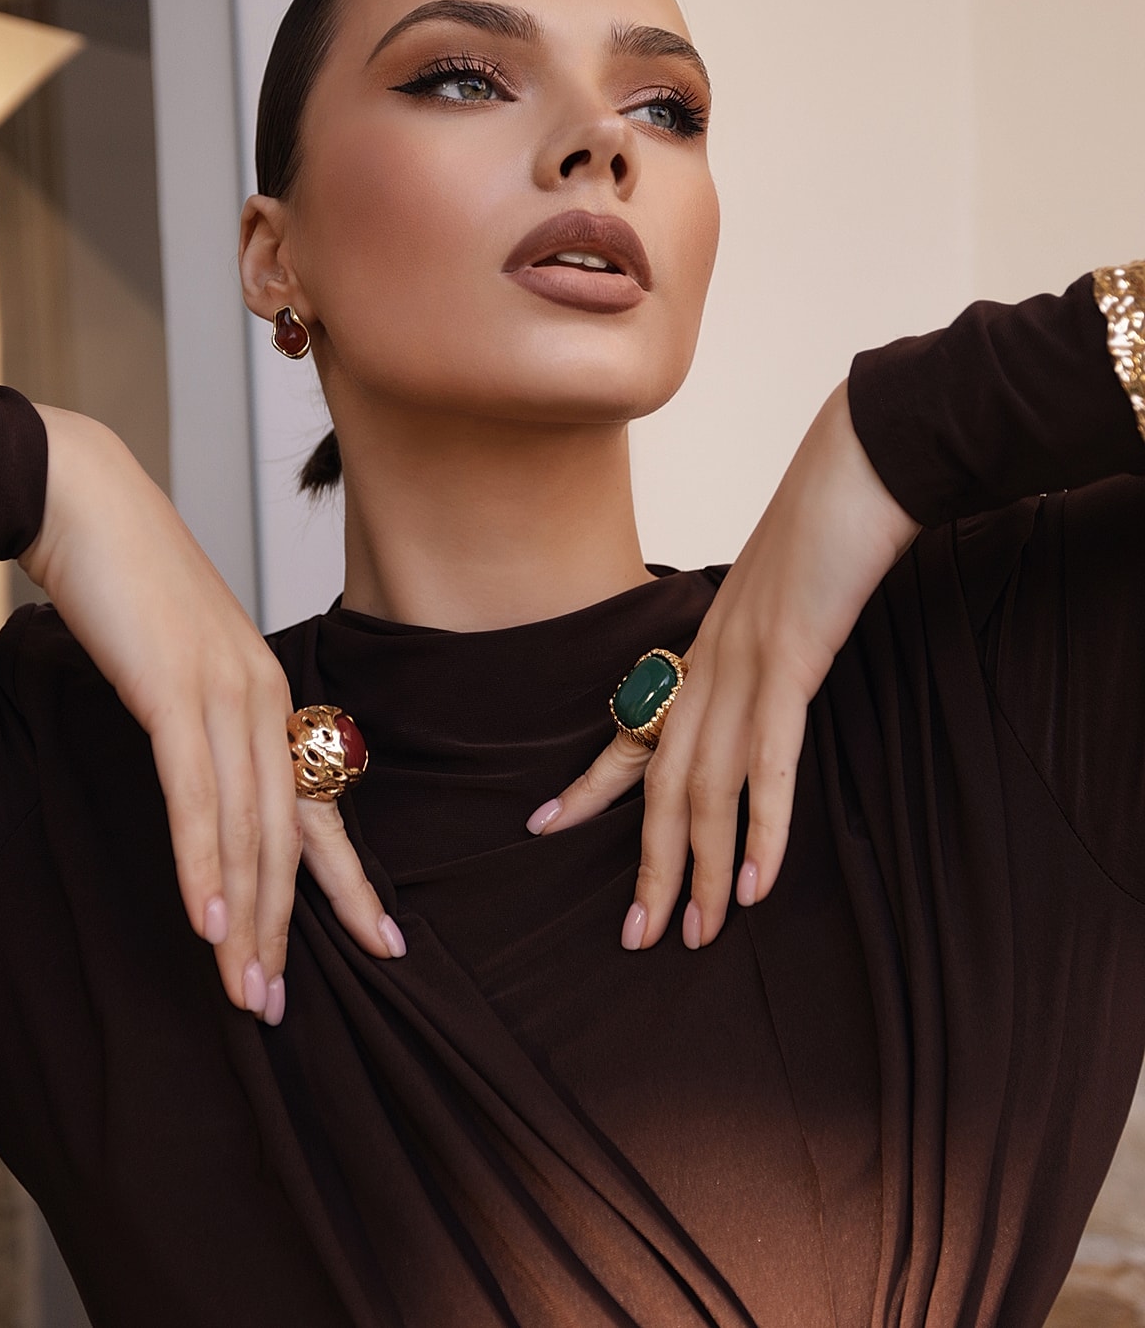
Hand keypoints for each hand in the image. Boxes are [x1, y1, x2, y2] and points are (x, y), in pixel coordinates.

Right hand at [19, 407, 403, 1022]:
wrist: (88, 505)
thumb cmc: (129, 590)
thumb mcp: (179, 668)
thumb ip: (201, 726)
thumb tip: (205, 782)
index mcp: (271, 700)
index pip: (321, 809)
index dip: (351, 883)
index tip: (383, 944)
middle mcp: (266, 703)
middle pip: (290, 837)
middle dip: (286, 929)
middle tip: (277, 1006)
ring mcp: (228, 696)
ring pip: (251, 830)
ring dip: (246, 920)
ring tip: (246, 994)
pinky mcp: (177, 692)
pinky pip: (196, 796)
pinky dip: (203, 863)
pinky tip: (206, 922)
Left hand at [526, 382, 918, 948]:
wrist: (858, 465)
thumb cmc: (828, 529)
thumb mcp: (782, 597)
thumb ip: (762, 647)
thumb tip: (765, 681)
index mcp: (701, 652)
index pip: (634, 731)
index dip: (588, 786)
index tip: (542, 826)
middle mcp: (707, 665)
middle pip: (662, 784)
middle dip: (649, 865)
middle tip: (635, 935)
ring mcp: (742, 666)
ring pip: (705, 789)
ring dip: (703, 869)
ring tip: (696, 935)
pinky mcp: (788, 664)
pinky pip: (767, 765)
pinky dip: (763, 829)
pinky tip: (760, 885)